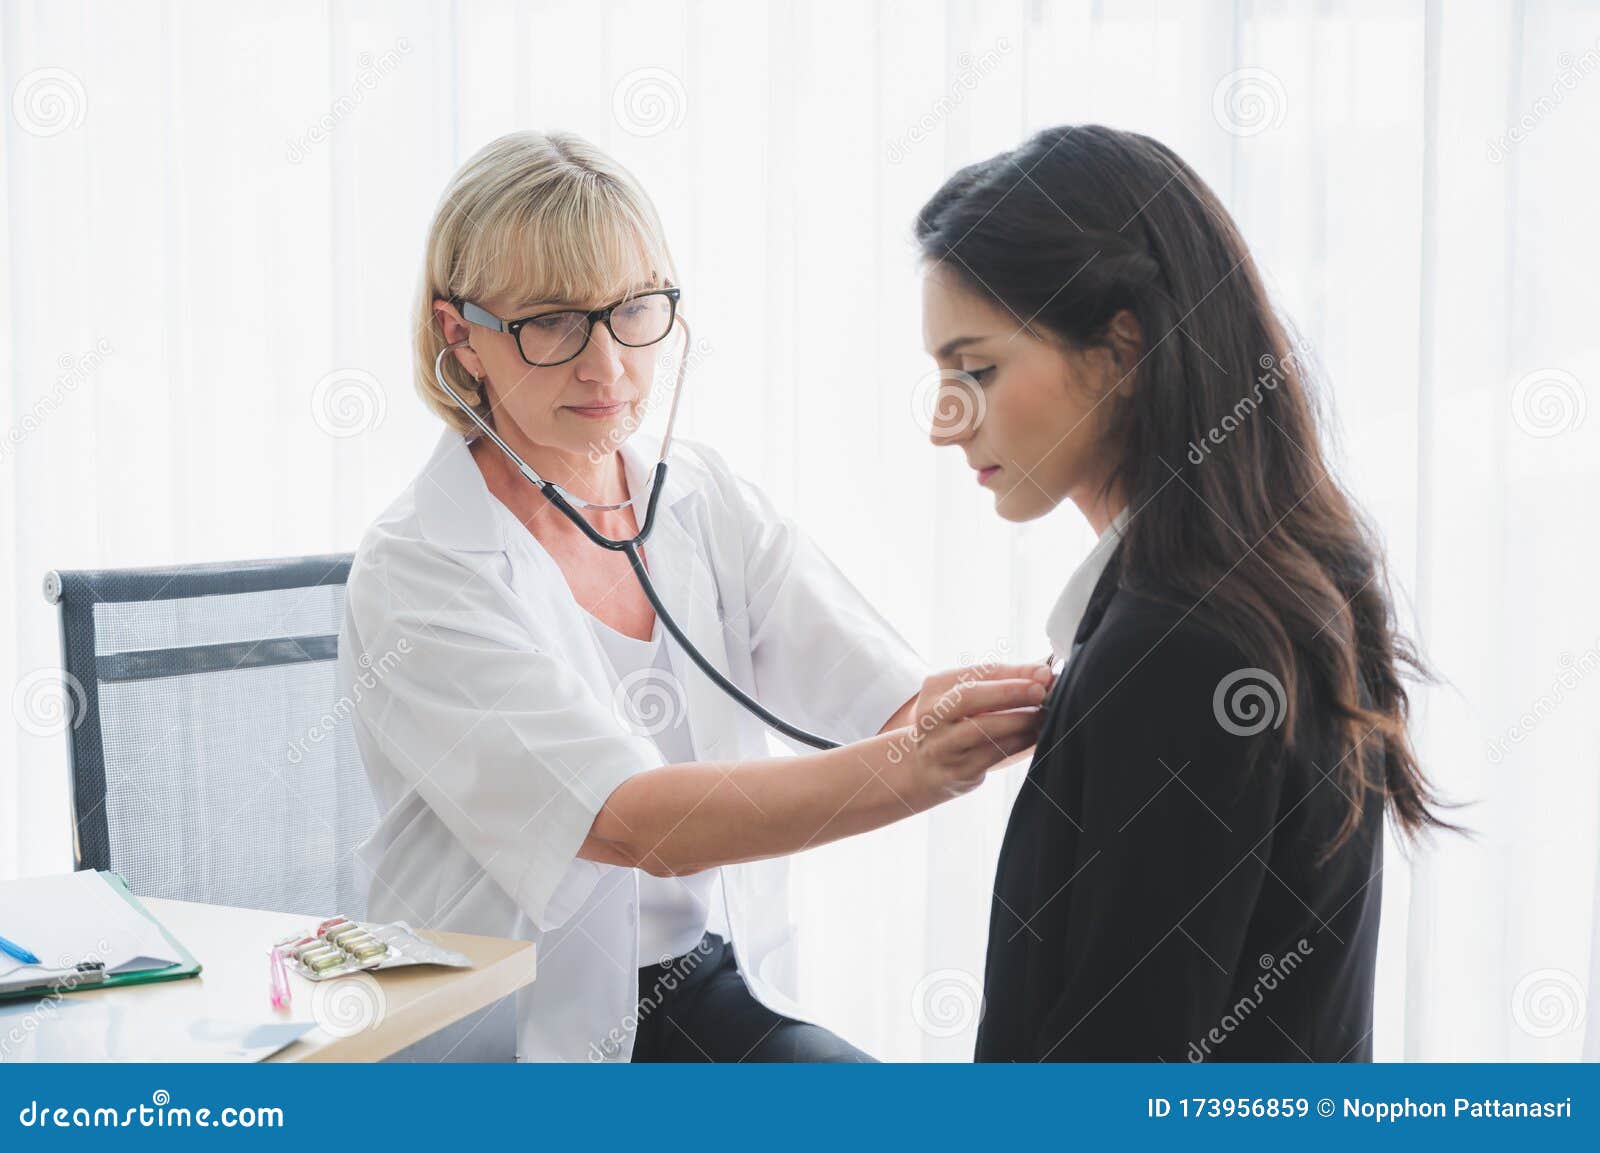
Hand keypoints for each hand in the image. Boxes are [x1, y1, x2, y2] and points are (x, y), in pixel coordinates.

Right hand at [903, 662, 1053, 804]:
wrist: (925, 768)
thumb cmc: (958, 724)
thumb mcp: (969, 697)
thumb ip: (1004, 682)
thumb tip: (1044, 674)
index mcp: (936, 687)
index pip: (977, 672)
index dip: (1013, 672)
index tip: (1043, 673)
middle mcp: (932, 715)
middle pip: (969, 697)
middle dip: (1009, 692)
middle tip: (1041, 691)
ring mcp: (942, 744)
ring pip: (982, 729)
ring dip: (1019, 720)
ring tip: (1043, 715)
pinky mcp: (957, 770)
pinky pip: (992, 754)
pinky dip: (1018, 742)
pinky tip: (1033, 735)